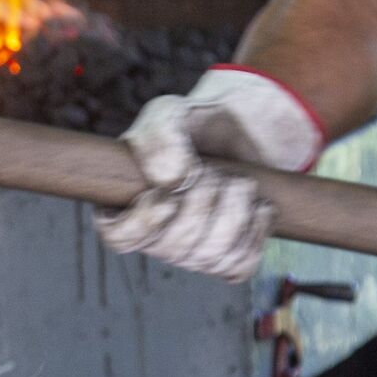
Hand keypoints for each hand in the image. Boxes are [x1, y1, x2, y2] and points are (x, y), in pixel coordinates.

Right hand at [94, 67, 324, 279]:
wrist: (245, 131)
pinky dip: (255, 231)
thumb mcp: (169, 113)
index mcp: (128, 202)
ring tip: (239, 182)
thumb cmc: (197, 124)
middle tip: (213, 171)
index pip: (119, 236)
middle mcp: (157, 235)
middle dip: (201, 204)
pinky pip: (240, 263)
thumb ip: (158, 137)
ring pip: (209, 257)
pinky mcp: (230, 257)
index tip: (166, 196)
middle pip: (172, 248)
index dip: (143, 223)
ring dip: (232, 213)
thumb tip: (171, 180)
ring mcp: (193, 252)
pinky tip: (257, 204)